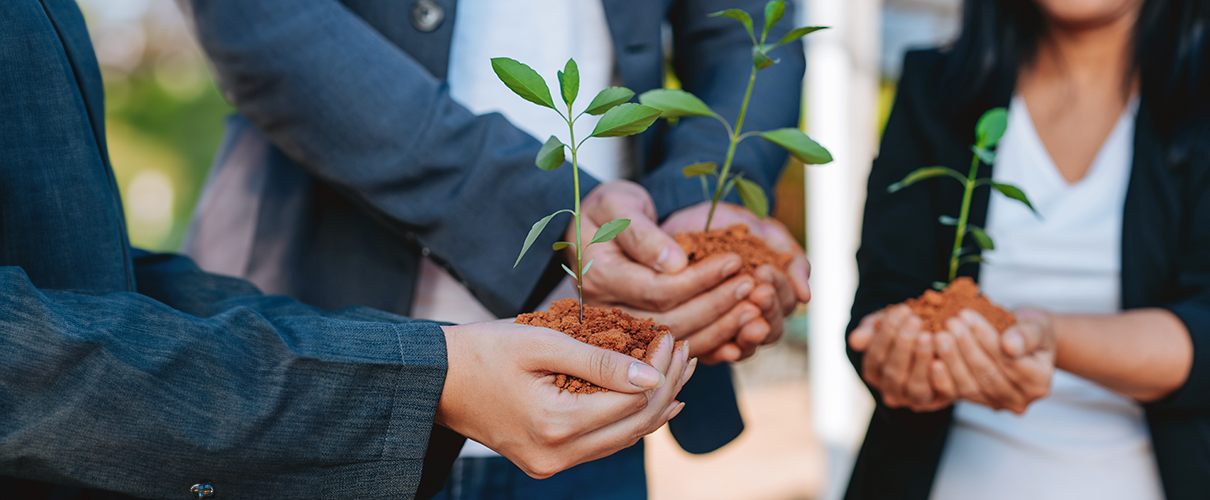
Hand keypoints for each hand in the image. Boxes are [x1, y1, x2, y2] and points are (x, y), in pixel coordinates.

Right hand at [437, 321, 695, 478]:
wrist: (436, 380)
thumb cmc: (483, 351)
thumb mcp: (541, 342)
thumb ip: (598, 360)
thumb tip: (652, 376)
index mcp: (555, 423)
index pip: (631, 400)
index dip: (660, 368)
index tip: (671, 335)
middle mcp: (557, 455)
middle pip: (634, 426)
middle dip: (667, 388)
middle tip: (686, 352)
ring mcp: (551, 464)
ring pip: (622, 440)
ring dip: (654, 407)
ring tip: (679, 373)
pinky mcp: (547, 462)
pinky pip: (601, 444)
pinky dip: (628, 421)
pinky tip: (649, 403)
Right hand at [575, 182, 757, 361]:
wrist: (592, 229)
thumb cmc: (608, 210)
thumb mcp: (619, 204)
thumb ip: (642, 233)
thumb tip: (676, 264)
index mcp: (601, 277)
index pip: (658, 289)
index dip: (700, 279)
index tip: (734, 261)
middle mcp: (607, 310)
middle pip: (670, 320)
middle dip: (716, 305)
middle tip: (751, 286)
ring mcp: (620, 326)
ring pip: (675, 338)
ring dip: (719, 328)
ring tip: (753, 308)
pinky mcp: (637, 333)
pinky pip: (675, 347)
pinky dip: (710, 342)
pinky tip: (737, 332)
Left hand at [662, 202, 811, 361]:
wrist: (683, 221)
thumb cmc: (730, 225)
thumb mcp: (765, 234)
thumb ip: (791, 260)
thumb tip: (806, 297)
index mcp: (772, 296)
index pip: (784, 306)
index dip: (779, 291)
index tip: (765, 273)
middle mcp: (751, 317)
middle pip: (770, 330)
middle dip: (767, 311)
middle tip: (758, 292)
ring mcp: (725, 329)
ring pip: (745, 347)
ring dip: (749, 334)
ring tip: (746, 313)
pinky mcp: (697, 336)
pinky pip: (711, 355)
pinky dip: (721, 353)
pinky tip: (727, 348)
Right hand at [849, 306, 954, 411]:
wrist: (931, 338)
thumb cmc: (902, 330)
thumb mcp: (884, 326)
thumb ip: (869, 331)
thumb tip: (855, 340)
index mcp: (874, 374)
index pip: (875, 357)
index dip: (886, 335)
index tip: (899, 312)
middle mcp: (892, 392)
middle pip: (893, 373)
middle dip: (904, 345)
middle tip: (914, 320)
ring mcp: (915, 399)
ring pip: (916, 386)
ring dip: (921, 360)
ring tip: (929, 335)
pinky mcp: (940, 400)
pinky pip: (940, 393)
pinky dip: (941, 377)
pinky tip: (941, 358)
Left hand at [931, 308, 1054, 413]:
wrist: (1020, 339)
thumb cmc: (1029, 330)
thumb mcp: (1036, 325)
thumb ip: (1026, 335)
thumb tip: (1010, 345)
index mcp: (1040, 382)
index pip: (1010, 361)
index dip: (986, 339)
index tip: (967, 316)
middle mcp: (1020, 399)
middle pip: (988, 375)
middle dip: (966, 347)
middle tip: (949, 324)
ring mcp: (997, 404)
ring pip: (970, 386)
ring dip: (952, 360)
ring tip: (939, 335)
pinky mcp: (976, 401)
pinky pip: (956, 394)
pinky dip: (942, 378)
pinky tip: (931, 359)